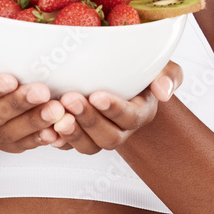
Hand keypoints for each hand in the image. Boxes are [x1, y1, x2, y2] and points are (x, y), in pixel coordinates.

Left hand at [48, 60, 182, 155]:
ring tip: (57, 117)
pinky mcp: (79, 137)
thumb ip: (168, 76)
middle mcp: (121, 130)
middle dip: (88, 120)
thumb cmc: (140, 69)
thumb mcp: (159, 66)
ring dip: (72, 133)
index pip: (130, 117)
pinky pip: (68, 147)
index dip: (114, 109)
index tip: (96, 95)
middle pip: (108, 136)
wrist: (119, 77)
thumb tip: (164, 91)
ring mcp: (99, 136)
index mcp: (141, 113)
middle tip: (70, 99)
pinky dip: (57, 141)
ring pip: (88, 146)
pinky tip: (45, 131)